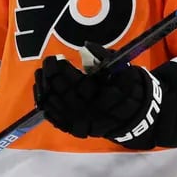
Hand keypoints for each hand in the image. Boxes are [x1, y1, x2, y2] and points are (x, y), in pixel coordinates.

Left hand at [33, 42, 163, 149]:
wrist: (136, 116)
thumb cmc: (129, 87)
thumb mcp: (122, 68)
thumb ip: (103, 56)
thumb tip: (86, 46)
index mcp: (100, 94)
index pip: (73, 80)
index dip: (60, 69)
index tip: (54, 58)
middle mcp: (88, 111)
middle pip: (61, 92)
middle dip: (50, 77)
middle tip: (45, 64)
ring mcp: (81, 123)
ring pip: (55, 107)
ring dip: (44, 90)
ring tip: (40, 76)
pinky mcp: (76, 130)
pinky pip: (56, 120)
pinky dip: (47, 107)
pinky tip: (42, 95)